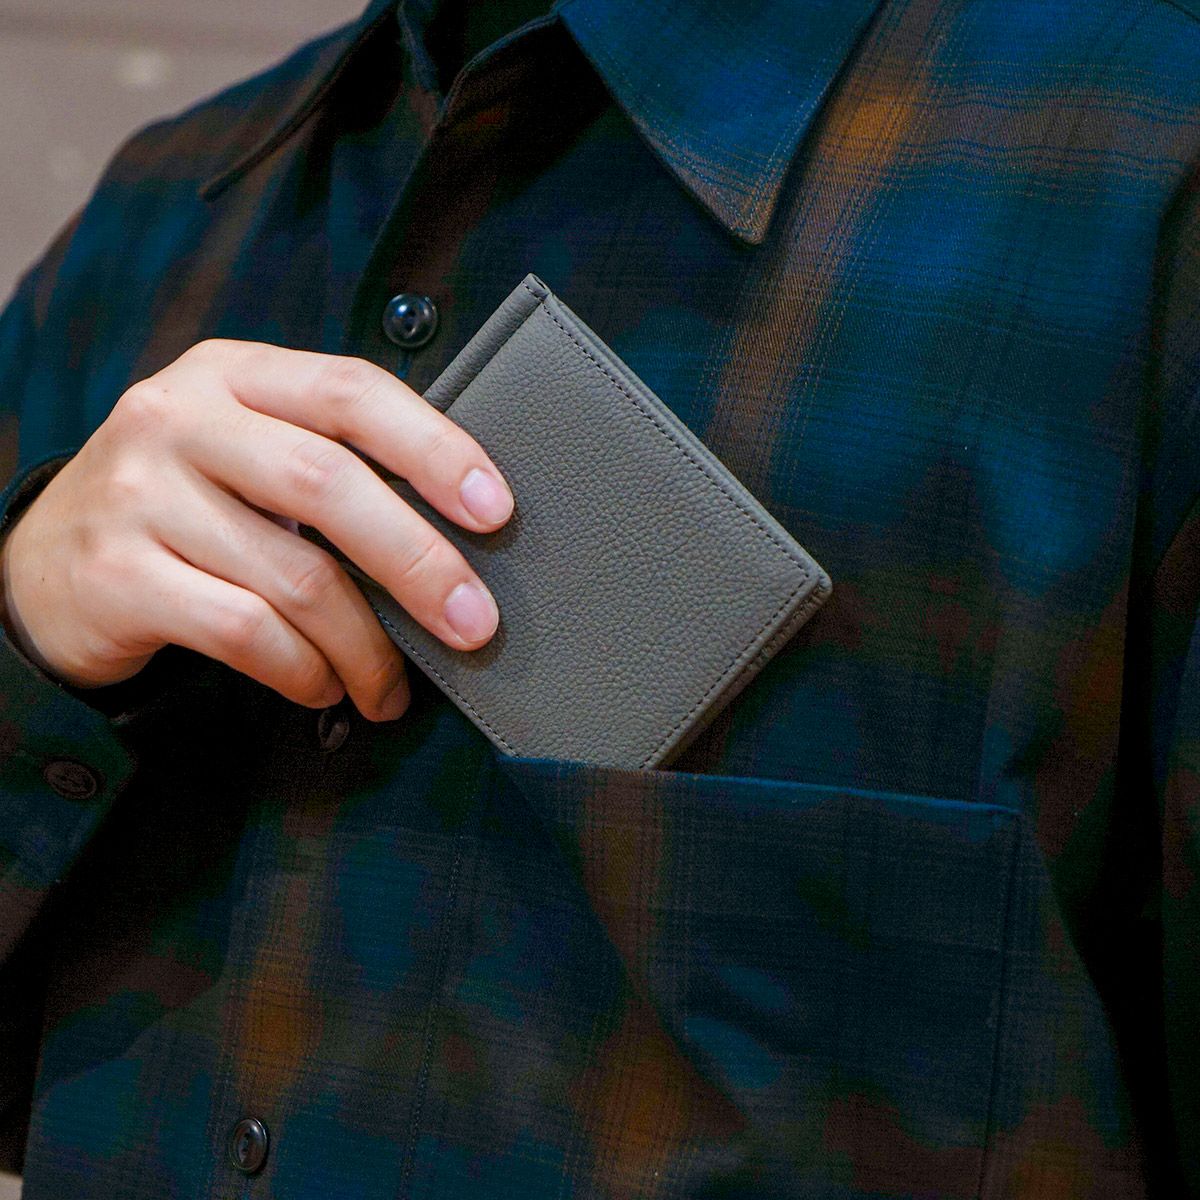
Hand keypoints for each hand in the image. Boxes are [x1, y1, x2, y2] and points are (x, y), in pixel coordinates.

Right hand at [0, 339, 514, 721]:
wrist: (49, 566)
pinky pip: (245, 632)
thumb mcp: (248, 454)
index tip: (495, 509)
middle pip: (329, 484)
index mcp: (233, 375)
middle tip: (473, 624)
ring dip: (365, 647)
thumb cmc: (188, 508)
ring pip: (294, 576)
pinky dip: (304, 671)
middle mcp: (179, 418)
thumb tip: (460, 532)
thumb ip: (332, 463)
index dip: (434, 448)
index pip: (351, 392)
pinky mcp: (118, 573)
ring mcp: (140, 493)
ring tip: (391, 685)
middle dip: (419, 563)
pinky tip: (324, 687)